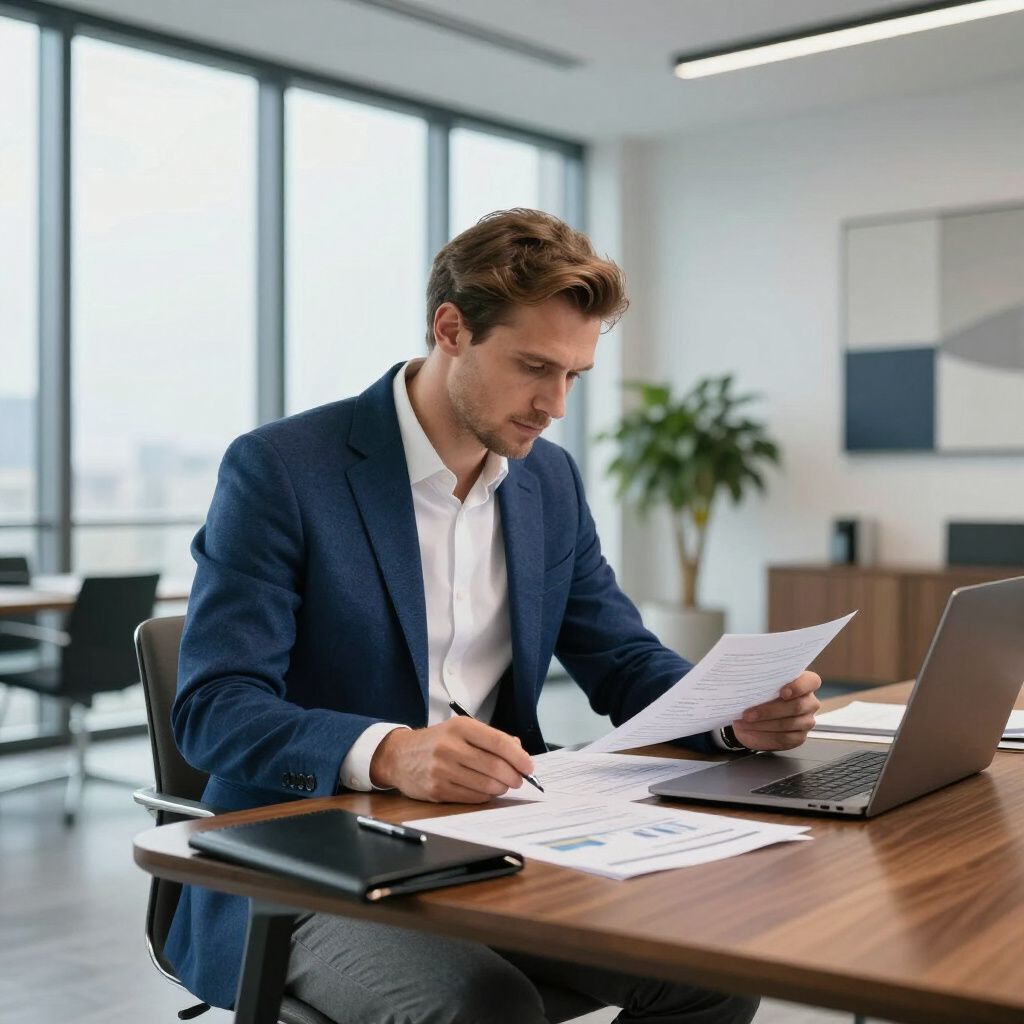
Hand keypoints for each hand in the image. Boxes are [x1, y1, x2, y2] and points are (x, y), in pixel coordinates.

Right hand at [369, 717, 534, 802]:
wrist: (398, 755)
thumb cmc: (436, 741)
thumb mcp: (461, 729)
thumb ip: (490, 738)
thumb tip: (519, 751)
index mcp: (460, 727)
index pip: (498, 742)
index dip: (518, 757)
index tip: (529, 766)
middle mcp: (450, 747)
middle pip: (495, 766)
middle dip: (514, 776)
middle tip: (519, 779)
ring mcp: (442, 770)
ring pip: (486, 785)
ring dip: (501, 787)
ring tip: (503, 784)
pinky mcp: (438, 790)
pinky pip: (473, 797)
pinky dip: (486, 795)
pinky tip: (485, 790)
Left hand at [730, 671, 821, 751]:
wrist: (751, 715)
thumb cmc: (757, 693)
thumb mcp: (758, 683)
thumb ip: (761, 681)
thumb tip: (747, 680)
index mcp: (804, 682)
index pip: (811, 682)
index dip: (798, 687)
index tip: (782, 693)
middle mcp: (809, 702)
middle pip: (796, 706)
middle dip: (769, 711)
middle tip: (747, 714)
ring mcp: (807, 720)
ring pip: (789, 724)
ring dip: (763, 724)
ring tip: (744, 723)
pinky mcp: (799, 737)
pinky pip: (785, 738)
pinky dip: (765, 736)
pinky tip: (751, 731)